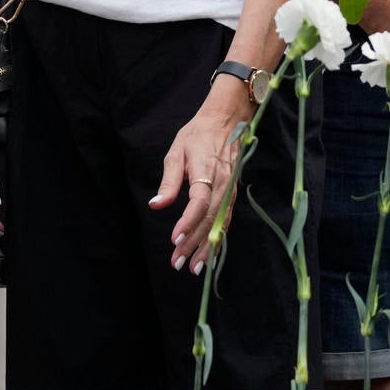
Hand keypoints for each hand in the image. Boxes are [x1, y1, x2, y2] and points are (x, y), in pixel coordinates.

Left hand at [149, 81, 251, 274]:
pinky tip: (210, 255)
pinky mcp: (233, 195)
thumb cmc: (197, 135)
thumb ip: (169, 181)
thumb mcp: (177, 151)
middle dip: (194, 242)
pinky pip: (226, 220)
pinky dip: (218, 239)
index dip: (188, 222)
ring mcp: (230, 190)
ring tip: (194, 268)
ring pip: (220, 223)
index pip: (199, 201)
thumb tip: (156, 205)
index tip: (174, 239)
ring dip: (207, 247)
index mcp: (206, 169)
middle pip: (209, 218)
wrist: (226, 121)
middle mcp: (222, 183)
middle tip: (178, 263)